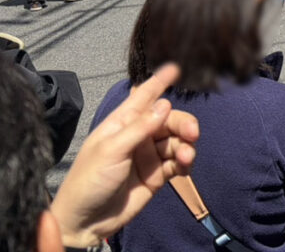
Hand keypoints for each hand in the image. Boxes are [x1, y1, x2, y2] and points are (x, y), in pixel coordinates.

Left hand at [50, 64, 198, 248]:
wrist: (85, 222)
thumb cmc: (89, 180)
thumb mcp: (112, 150)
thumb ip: (140, 127)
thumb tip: (166, 103)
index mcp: (122, 124)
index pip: (143, 97)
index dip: (158, 82)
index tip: (176, 69)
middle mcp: (139, 136)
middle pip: (169, 120)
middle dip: (183, 124)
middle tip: (192, 133)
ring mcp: (149, 155)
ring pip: (177, 141)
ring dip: (186, 145)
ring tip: (185, 156)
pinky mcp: (157, 175)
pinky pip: (178, 163)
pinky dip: (185, 162)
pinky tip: (185, 166)